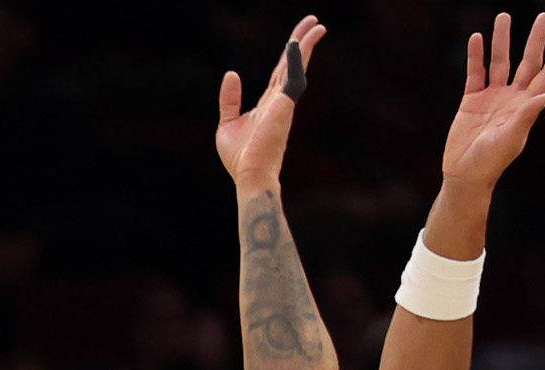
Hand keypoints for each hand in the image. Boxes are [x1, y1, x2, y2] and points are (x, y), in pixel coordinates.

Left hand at [217, 16, 324, 194]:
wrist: (249, 175)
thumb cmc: (240, 158)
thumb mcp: (227, 123)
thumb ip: (230, 99)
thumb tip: (232, 73)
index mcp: (268, 103)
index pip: (280, 72)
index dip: (288, 53)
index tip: (297, 36)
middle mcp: (280, 100)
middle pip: (292, 64)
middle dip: (302, 41)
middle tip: (313, 20)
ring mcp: (284, 102)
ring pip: (296, 67)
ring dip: (306, 45)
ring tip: (317, 25)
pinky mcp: (284, 106)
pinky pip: (292, 78)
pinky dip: (295, 60)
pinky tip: (295, 44)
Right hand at [439, 12, 544, 188]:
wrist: (464, 175)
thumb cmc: (490, 162)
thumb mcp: (511, 139)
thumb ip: (528, 115)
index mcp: (527, 106)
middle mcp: (513, 97)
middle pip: (528, 62)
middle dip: (536, 39)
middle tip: (544, 16)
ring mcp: (492, 97)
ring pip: (499, 62)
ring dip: (501, 41)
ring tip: (503, 17)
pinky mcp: (471, 101)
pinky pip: (475, 73)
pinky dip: (475, 56)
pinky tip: (477, 38)